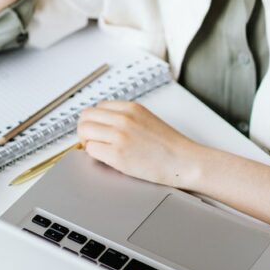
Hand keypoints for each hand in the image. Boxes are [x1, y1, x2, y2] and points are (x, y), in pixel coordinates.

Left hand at [76, 101, 206, 189]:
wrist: (185, 161)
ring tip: (99, 149)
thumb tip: (103, 123)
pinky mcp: (118, 155)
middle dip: (85, 130)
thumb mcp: (145, 119)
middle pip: (85, 117)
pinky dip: (94, 155)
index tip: (96, 130)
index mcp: (130, 108)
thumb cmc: (169, 146)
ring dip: (87, 141)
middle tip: (91, 141)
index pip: (96, 108)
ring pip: (84, 132)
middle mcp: (123, 118)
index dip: (94, 121)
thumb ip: (125, 117)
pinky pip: (91, 150)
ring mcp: (119, 136)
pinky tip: (106, 158)